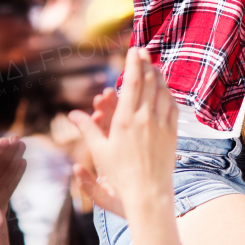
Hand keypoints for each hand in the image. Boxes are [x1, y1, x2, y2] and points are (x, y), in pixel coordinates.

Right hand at [69, 48, 177, 216]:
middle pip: (149, 81)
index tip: (133, 50)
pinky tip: (164, 90)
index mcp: (125, 120)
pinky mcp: (172, 133)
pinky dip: (167, 93)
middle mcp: (145, 118)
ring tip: (153, 65)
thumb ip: (87, 130)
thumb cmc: (120, 176)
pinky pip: (172, 106)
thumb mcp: (99, 152)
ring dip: (158, 75)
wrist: (148, 194)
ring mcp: (161, 124)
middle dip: (145, 63)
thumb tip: (72, 115)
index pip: (131, 83)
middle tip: (143, 51)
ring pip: (162, 91)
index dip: (133, 63)